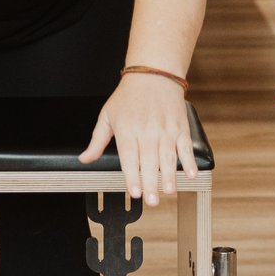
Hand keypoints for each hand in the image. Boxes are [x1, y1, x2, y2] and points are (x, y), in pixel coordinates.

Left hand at [81, 71, 193, 207]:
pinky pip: (185, 146)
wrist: (153, 74)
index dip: (132, 176)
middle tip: (152, 201)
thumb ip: (96, 141)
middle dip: (151, 183)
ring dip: (169, 175)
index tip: (135, 192)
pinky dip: (189, 161)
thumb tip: (84, 159)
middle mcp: (147, 130)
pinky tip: (190, 174)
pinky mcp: (180, 127)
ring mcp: (165, 129)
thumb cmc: (128, 97)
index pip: (129, 158)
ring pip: (167, 156)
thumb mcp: (107, 116)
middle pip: (149, 161)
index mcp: (127, 129)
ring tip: (168, 191)